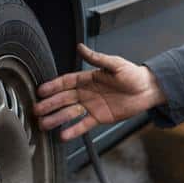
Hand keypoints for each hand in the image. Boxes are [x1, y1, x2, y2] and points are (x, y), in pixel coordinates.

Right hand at [35, 43, 165, 140]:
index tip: (41, 90)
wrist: (147, 90)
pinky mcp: (99, 118)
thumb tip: (80, 47)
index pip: (66, 82)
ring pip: (70, 113)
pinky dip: (73, 130)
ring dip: (56, 118)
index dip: (53, 86)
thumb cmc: (133, 74)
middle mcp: (86, 93)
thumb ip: (97, 58)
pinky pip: (84, 124)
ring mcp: (91, 106)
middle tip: (36, 110)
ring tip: (43, 124)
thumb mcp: (115, 64)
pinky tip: (63, 135)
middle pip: (63, 99)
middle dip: (49, 104)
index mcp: (88, 78)